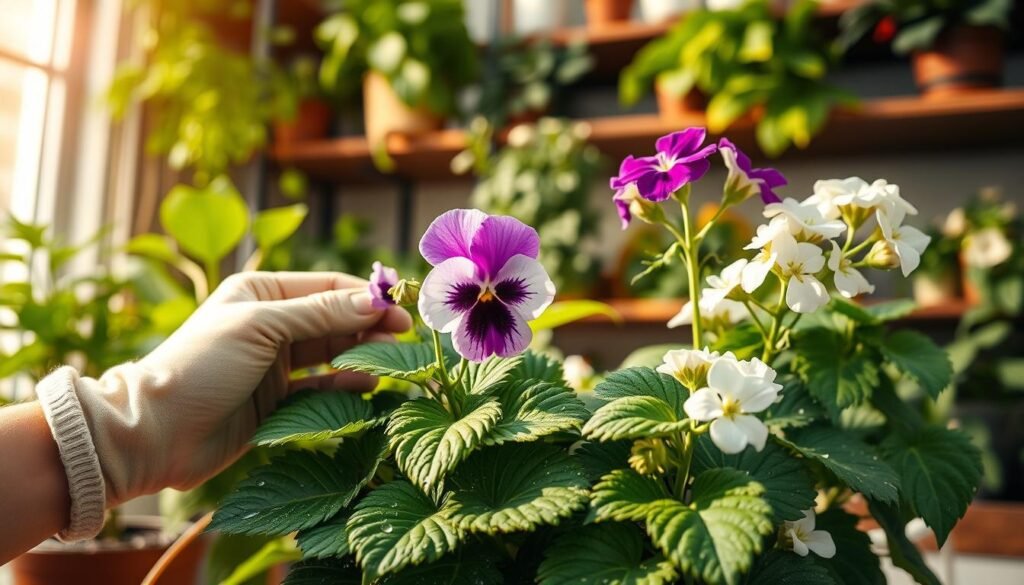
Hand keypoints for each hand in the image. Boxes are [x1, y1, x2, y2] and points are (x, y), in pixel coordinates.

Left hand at [75, 271, 410, 504]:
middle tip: (406, 342)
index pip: (329, 287)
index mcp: (261, 294)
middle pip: (335, 320)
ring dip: (362, 358)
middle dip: (371, 328)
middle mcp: (270, 324)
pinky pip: (321, 390)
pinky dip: (345, 389)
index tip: (403, 310)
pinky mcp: (275, 400)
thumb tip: (375, 301)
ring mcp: (273, 363)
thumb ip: (321, 315)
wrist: (154, 433)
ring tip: (391, 367)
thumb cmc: (200, 367)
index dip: (367, 297)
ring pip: (332, 355)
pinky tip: (368, 389)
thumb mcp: (261, 329)